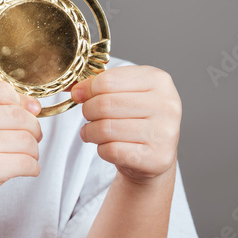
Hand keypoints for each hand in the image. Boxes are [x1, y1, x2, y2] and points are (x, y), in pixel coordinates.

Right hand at [0, 80, 42, 219]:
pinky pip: (27, 162)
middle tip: (25, 142)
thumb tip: (35, 106)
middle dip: (32, 130)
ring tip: (20, 158)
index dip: (19, 103)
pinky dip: (32, 168)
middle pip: (19, 114)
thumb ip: (1, 107)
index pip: (2, 89)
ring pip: (27, 139)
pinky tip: (21, 171)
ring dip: (33, 151)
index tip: (19, 119)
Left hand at [71, 65, 180, 183]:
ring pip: (105, 129)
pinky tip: (106, 146)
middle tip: (88, 116)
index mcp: (158, 80)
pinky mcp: (157, 158)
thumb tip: (70, 86)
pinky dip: (101, 149)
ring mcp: (165, 132)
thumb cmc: (135, 118)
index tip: (79, 95)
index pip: (108, 80)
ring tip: (92, 131)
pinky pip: (111, 150)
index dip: (87, 89)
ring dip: (90, 131)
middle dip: (87, 111)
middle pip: (104, 105)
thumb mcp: (120, 93)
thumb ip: (94, 85)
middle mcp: (167, 104)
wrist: (153, 154)